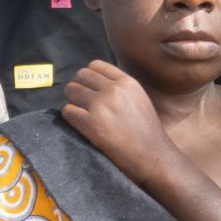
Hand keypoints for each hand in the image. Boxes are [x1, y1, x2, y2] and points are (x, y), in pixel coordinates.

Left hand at [60, 61, 171, 185]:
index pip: (95, 65)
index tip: (88, 88)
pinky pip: (67, 110)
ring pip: (71, 90)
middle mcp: (113, 90)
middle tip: (79, 101)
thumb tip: (93, 81)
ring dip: (71, 101)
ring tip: (79, 112)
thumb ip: (119, 87)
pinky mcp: (90, 123)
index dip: (88, 76)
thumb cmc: (146, 131)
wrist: (152, 156)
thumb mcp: (138, 98)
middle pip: (80, 75)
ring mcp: (100, 106)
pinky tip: (78, 123)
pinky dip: (70, 116)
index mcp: (126, 82)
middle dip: (77, 87)